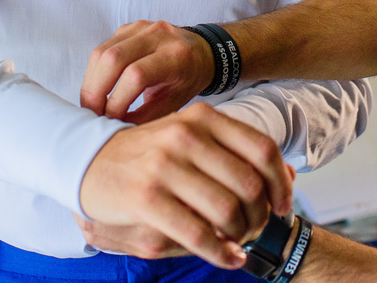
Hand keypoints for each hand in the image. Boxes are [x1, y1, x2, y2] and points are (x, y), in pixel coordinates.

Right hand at [79, 102, 293, 268]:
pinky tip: (228, 258)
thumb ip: (236, 150)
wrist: (87, 161)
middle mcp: (186, 136)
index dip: (281, 183)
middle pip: (249, 184)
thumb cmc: (149, 153)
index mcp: (203, 118)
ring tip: (237, 242)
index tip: (282, 205)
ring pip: (226, 210)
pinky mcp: (146, 197)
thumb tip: (288, 174)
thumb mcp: (191, 137)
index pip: (262, 149)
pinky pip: (197, 233)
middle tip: (255, 229)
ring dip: (240, 235)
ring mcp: (165, 165)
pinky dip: (220, 252)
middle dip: (260, 215)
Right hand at [81, 20, 213, 122]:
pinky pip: (101, 49)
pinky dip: (94, 72)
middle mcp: (158, 35)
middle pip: (113, 59)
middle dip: (96, 92)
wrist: (201, 51)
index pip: (136, 75)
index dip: (117, 101)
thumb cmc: (188, 80)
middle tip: (93, 115)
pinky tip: (97, 90)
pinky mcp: (127, 28)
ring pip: (101, 52)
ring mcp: (141, 27)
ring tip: (91, 106)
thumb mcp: (174, 103)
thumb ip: (145, 117)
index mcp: (176, 55)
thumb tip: (114, 132)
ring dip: (90, 83)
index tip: (111, 122)